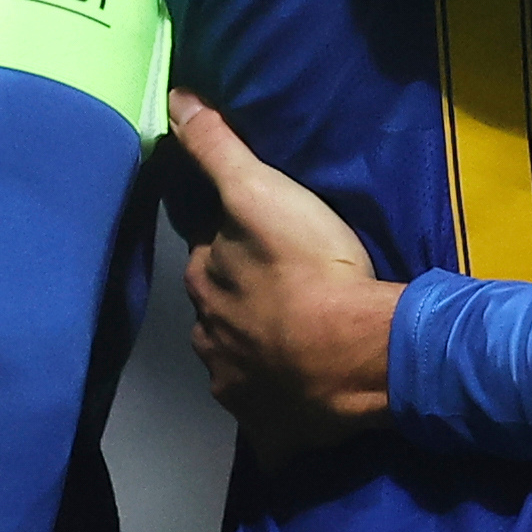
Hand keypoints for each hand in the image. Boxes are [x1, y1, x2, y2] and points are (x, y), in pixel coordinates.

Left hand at [169, 94, 397, 467]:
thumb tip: (174, 101)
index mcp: (204, 285)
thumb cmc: (310, 268)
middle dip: (239, 306)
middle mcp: (209, 340)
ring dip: (258, 354)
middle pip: (220, 315)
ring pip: (239, 364)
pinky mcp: (270, 430)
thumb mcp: (260, 191)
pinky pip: (269, 417)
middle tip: (283, 294)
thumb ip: (216, 149)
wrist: (357, 355)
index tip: (258, 245)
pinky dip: (279, 408)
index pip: (207, 259)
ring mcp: (237, 389)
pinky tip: (302, 400)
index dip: (229, 250)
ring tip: (296, 343)